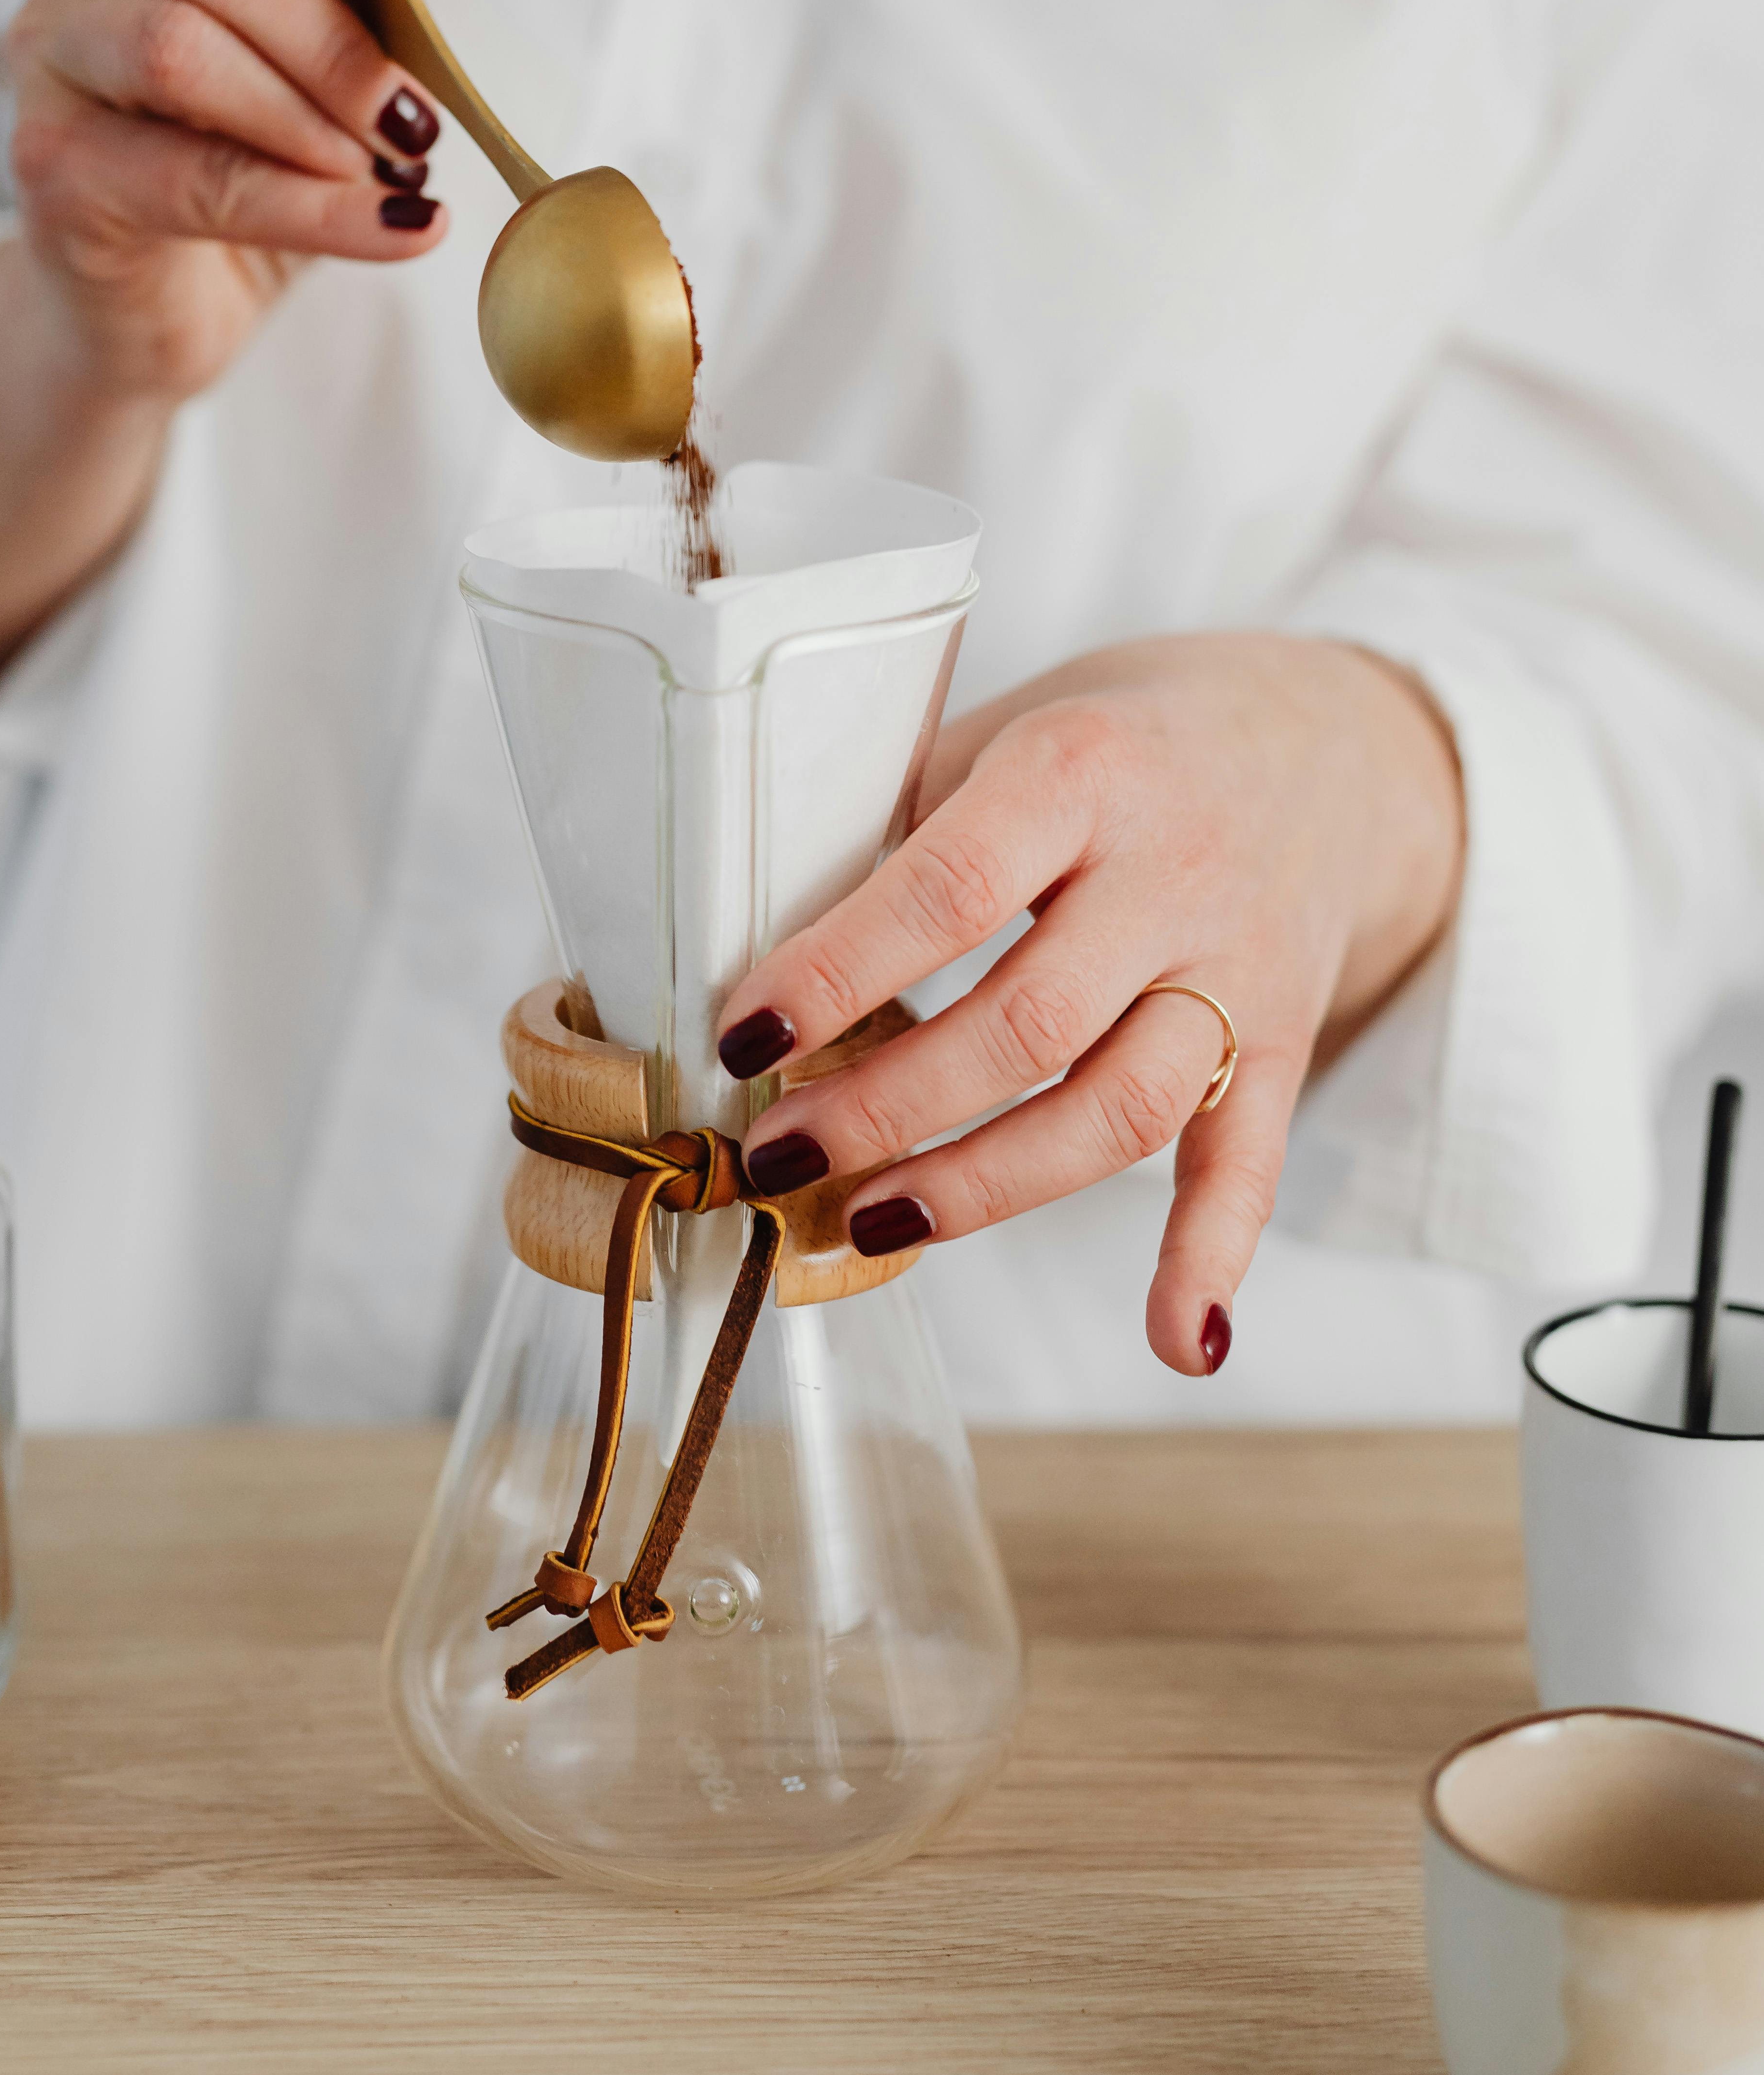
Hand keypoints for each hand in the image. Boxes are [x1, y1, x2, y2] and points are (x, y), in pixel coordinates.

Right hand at [6, 0, 447, 403]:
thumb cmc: (246, 161)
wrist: (152, 303)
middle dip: (340, 45)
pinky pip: (192, 174)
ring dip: (312, 119)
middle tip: (416, 124)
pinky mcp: (46, 160)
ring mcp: (48, 49)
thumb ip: (372, 1)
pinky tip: (399, 229)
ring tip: (389, 172)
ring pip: (181, 51)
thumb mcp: (329, 64)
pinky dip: (315, 208)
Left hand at [715, 634, 1464, 1376]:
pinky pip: (1251, 1161)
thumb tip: (762, 936)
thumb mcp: (1011, 730)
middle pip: (1027, 1021)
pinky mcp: (1285, 1042)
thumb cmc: (1126, 740)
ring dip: (991, 1186)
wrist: (1332, 741)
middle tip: (780, 1155)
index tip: (742, 1036)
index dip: (838, 972)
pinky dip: (1215, 1258)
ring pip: (1121, 1108)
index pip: (949, 888)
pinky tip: (1178, 1344)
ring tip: (872, 1221)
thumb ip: (908, 821)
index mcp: (1082, 769)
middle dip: (887, 1105)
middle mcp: (1171, 872)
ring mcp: (1239, 968)